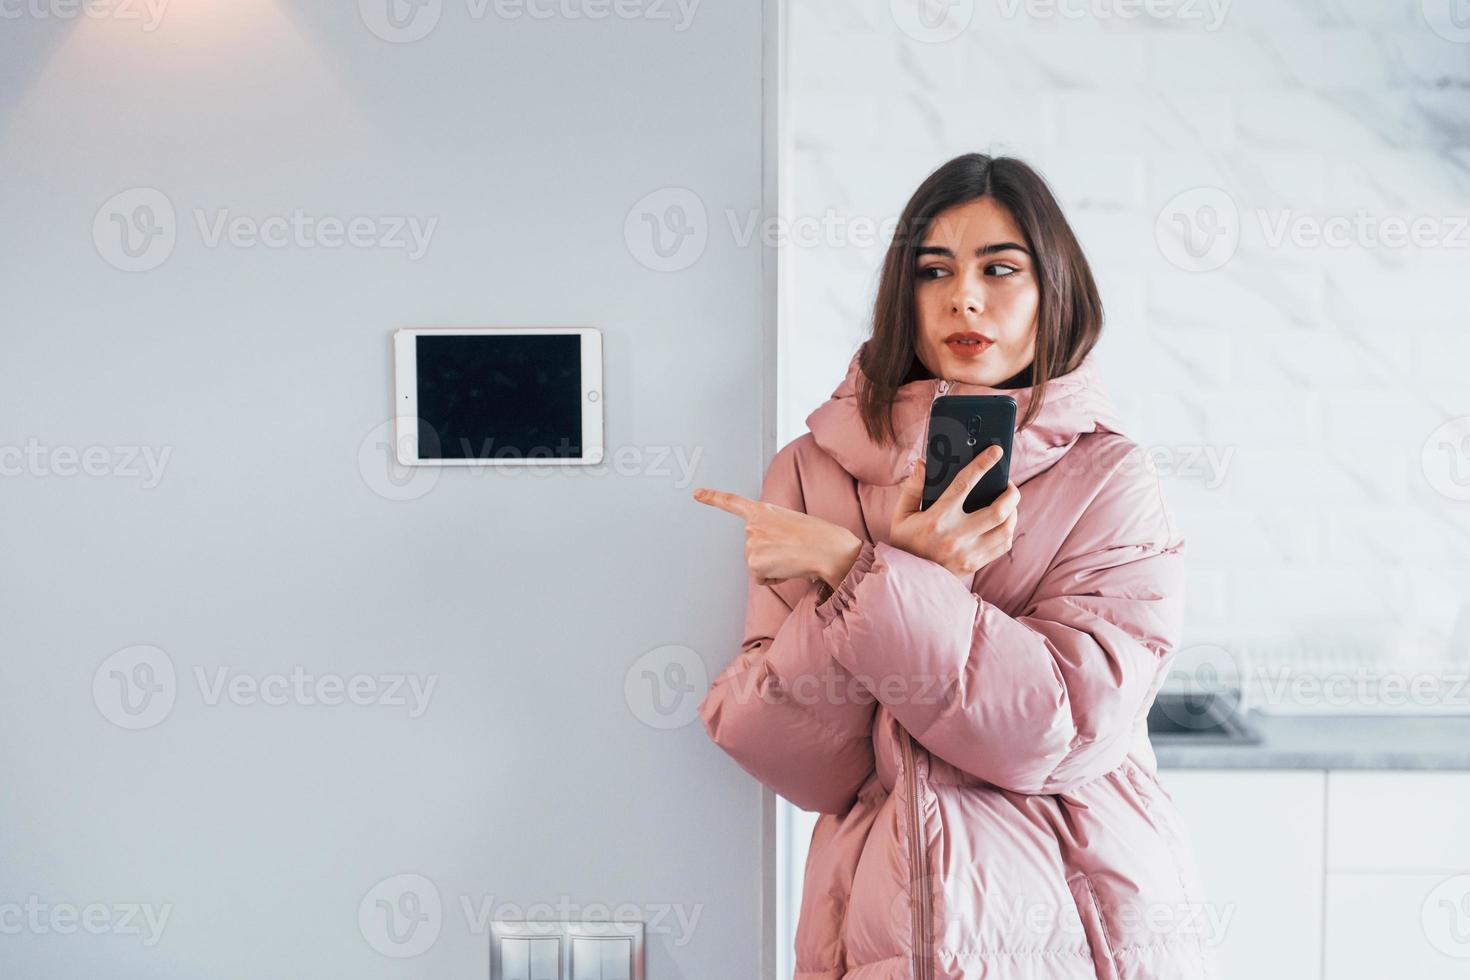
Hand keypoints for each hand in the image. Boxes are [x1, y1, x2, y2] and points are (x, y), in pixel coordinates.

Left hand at [692, 487, 862, 588]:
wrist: (827, 548)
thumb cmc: (816, 536)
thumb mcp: (789, 522)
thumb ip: (769, 528)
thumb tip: (764, 550)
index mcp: (762, 510)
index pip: (732, 502)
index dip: (712, 497)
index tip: (696, 493)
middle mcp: (752, 525)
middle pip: (752, 548)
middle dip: (770, 553)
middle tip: (791, 548)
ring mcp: (751, 544)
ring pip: (756, 565)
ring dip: (773, 567)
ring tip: (792, 556)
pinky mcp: (753, 563)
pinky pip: (761, 579)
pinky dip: (774, 578)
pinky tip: (788, 567)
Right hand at [889, 445, 1019, 579]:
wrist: (907, 581)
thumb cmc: (904, 543)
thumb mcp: (901, 516)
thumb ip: (912, 489)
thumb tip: (923, 464)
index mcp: (937, 518)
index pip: (965, 485)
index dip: (982, 465)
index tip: (996, 452)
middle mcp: (956, 535)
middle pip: (998, 510)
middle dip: (1011, 493)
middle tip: (1008, 484)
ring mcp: (969, 553)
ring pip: (1006, 529)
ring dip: (1013, 512)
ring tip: (1008, 503)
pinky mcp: (975, 564)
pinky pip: (1003, 545)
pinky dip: (1008, 530)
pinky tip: (1003, 523)